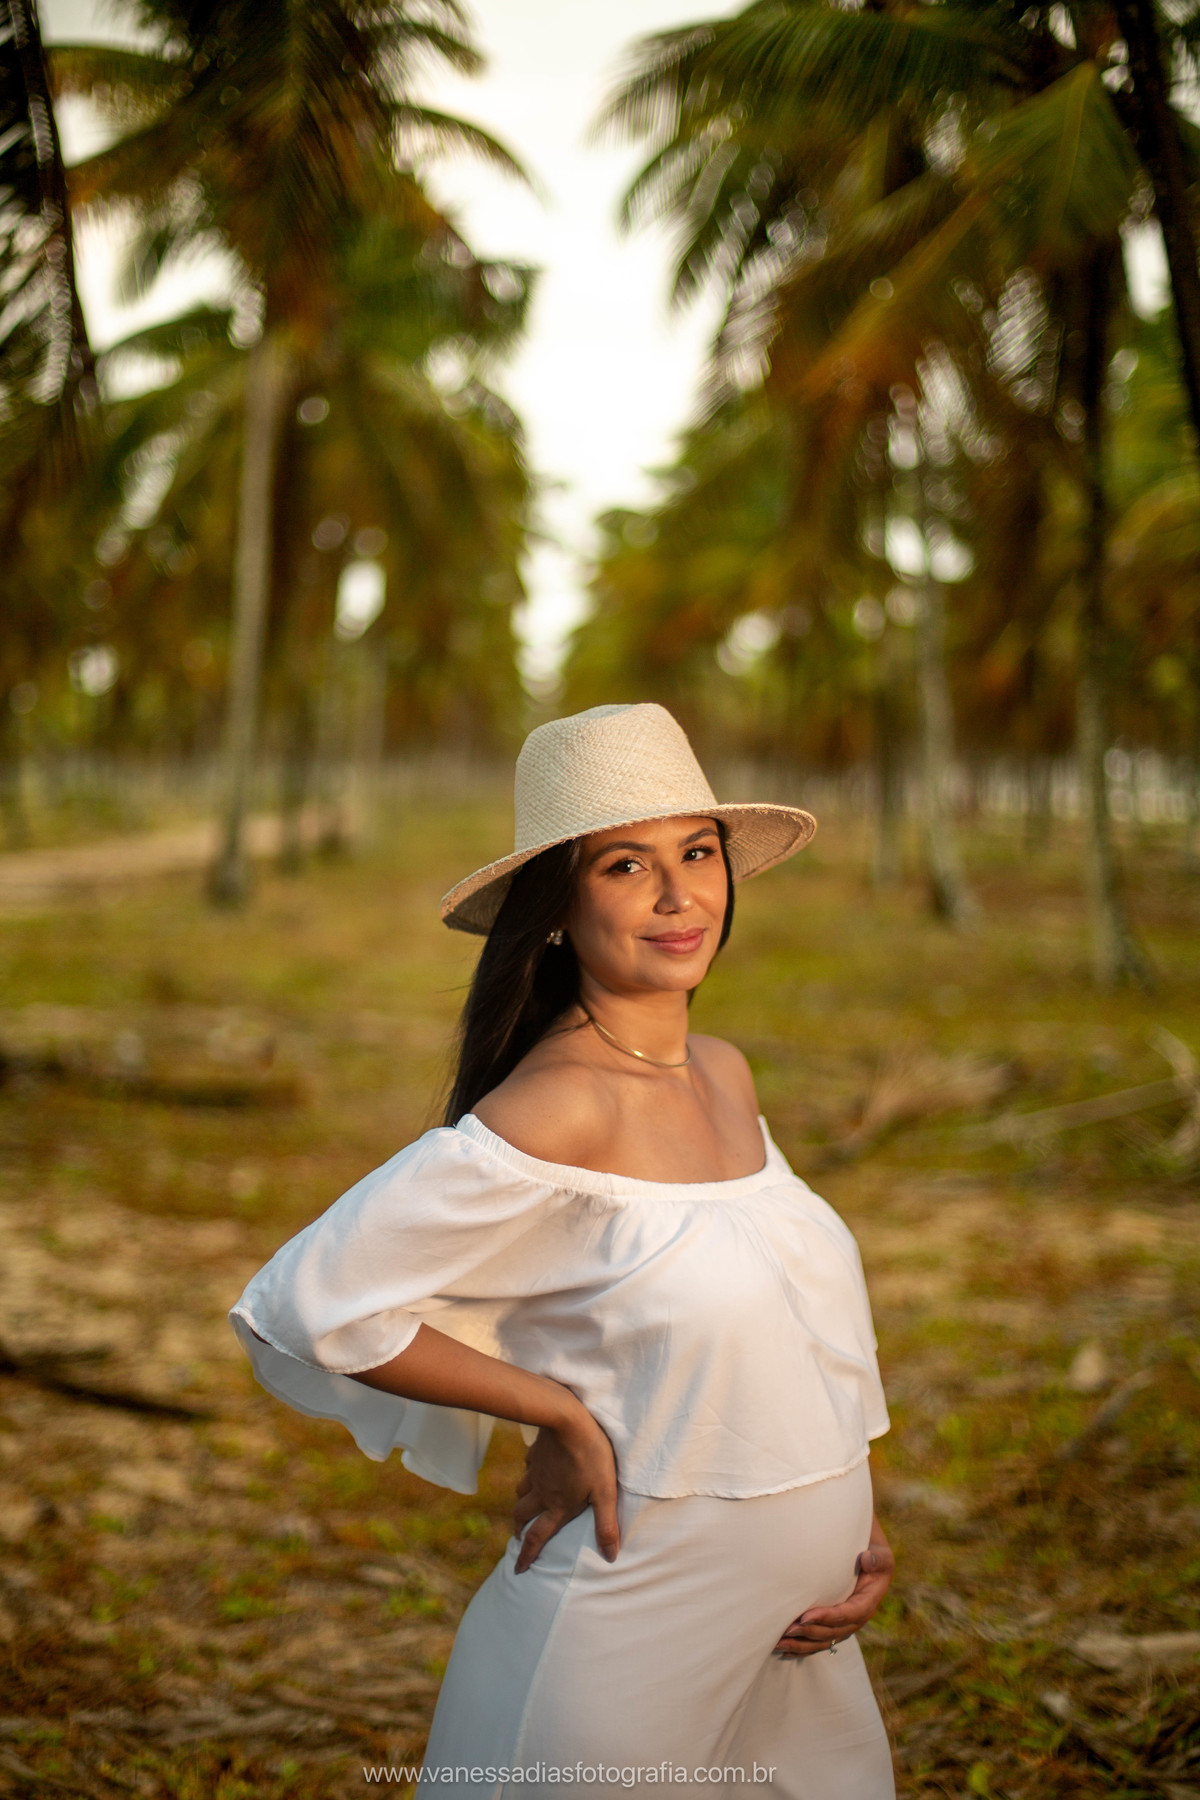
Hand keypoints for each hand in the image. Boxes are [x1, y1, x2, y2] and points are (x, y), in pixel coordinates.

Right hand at [512, 1406, 619, 1573]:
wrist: (568, 1419)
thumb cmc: (592, 1456)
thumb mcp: (605, 1493)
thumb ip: (606, 1525)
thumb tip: (610, 1557)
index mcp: (558, 1506)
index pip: (537, 1537)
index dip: (527, 1555)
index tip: (518, 1569)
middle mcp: (542, 1492)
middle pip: (522, 1515)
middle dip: (519, 1530)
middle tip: (518, 1537)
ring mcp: (536, 1471)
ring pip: (521, 1492)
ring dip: (521, 1503)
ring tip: (525, 1507)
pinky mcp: (536, 1453)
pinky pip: (528, 1467)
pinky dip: (529, 1474)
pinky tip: (535, 1470)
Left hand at [774, 1514, 893, 1656]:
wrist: (867, 1558)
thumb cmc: (872, 1553)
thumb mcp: (879, 1555)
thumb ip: (877, 1558)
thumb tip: (867, 1559)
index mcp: (867, 1603)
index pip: (848, 1614)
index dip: (828, 1617)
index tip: (805, 1616)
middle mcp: (856, 1618)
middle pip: (833, 1632)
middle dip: (810, 1633)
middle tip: (787, 1630)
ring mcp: (844, 1625)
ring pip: (824, 1641)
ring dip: (802, 1644)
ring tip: (778, 1643)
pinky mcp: (834, 1625)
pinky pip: (819, 1641)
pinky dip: (803, 1647)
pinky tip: (784, 1650)